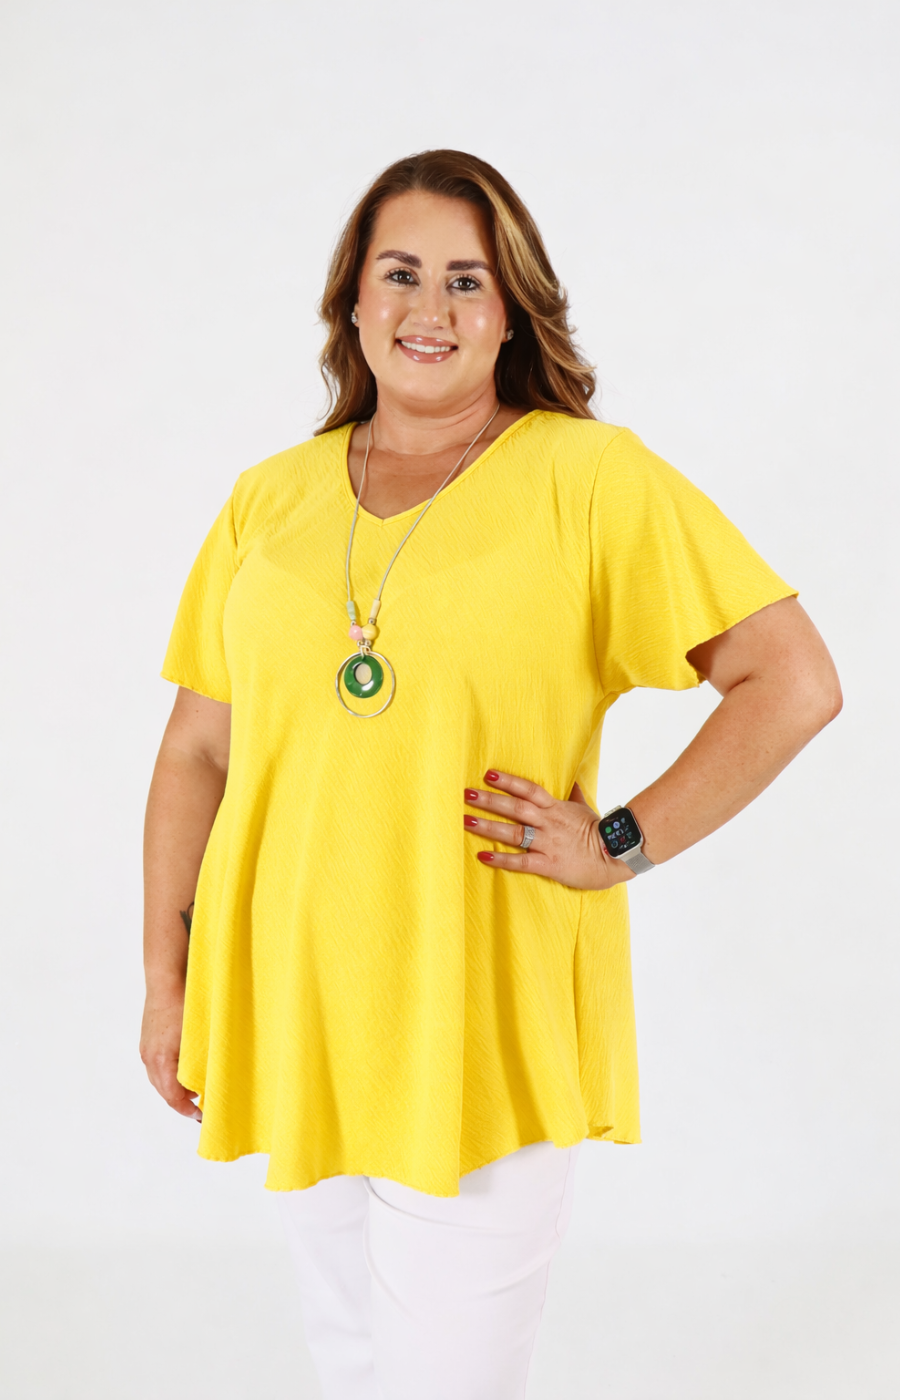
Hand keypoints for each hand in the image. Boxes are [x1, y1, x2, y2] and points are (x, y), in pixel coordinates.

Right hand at [139, 992, 201, 1120]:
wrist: (167, 978)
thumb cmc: (186, 1003)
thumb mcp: (199, 1037)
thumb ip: (201, 1062)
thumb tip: (211, 1081)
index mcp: (162, 1060)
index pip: (172, 1097)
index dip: (187, 1110)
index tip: (201, 1116)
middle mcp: (149, 1057)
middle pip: (163, 1091)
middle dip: (181, 1102)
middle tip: (200, 1107)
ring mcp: (146, 1048)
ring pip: (158, 1078)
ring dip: (174, 1087)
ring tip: (194, 1090)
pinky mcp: (147, 1040)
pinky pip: (156, 1065)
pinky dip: (168, 1073)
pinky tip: (183, 1069)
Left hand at [463, 770, 634, 889]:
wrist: (616, 855)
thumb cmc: (600, 832)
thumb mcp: (586, 808)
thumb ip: (574, 795)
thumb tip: (573, 780)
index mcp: (556, 808)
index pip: (528, 790)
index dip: (508, 781)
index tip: (488, 774)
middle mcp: (548, 823)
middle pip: (515, 808)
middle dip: (490, 800)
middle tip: (466, 794)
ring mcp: (547, 843)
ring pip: (514, 832)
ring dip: (489, 826)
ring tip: (467, 820)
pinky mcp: (548, 864)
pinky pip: (521, 861)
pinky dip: (501, 859)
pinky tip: (483, 855)